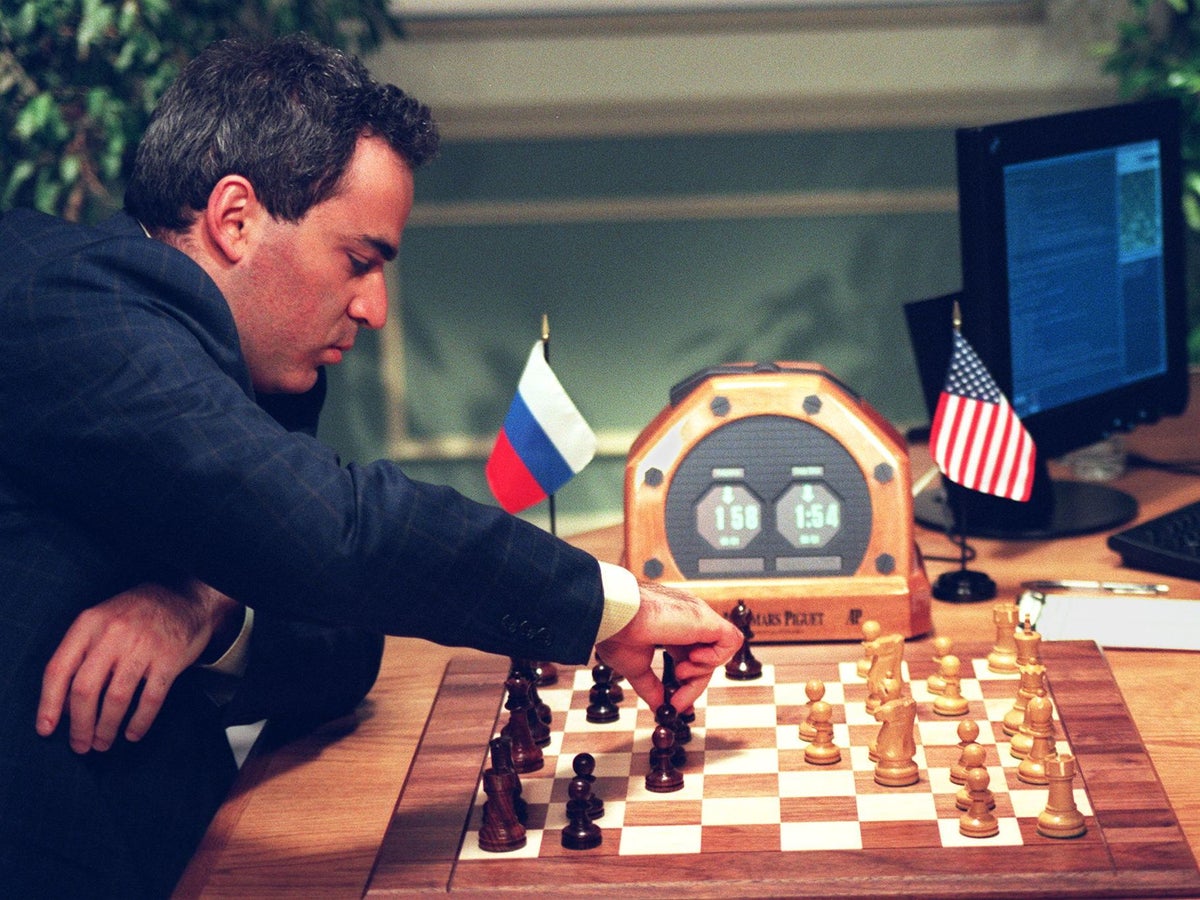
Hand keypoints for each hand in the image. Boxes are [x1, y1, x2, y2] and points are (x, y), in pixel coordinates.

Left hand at [36, 581, 239, 752]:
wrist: (185, 597)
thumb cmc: (136, 615)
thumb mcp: (101, 621)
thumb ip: (81, 653)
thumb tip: (63, 703)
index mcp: (89, 624)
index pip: (58, 670)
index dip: (48, 704)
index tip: (46, 729)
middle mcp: (113, 634)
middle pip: (85, 690)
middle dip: (80, 725)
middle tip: (80, 744)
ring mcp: (143, 646)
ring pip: (116, 699)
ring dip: (107, 728)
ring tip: (103, 743)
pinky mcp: (169, 659)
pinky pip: (150, 699)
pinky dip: (140, 722)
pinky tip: (132, 733)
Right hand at [595, 582, 740, 713]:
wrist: (614, 618)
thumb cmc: (617, 632)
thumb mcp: (637, 667)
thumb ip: (652, 687)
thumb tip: (659, 707)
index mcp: (672, 626)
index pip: (691, 656)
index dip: (688, 682)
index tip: (676, 703)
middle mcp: (688, 620)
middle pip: (705, 658)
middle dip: (693, 684)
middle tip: (676, 701)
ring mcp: (699, 617)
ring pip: (720, 650)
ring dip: (701, 671)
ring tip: (679, 672)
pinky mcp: (707, 618)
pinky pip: (732, 640)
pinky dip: (716, 657)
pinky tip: (693, 660)